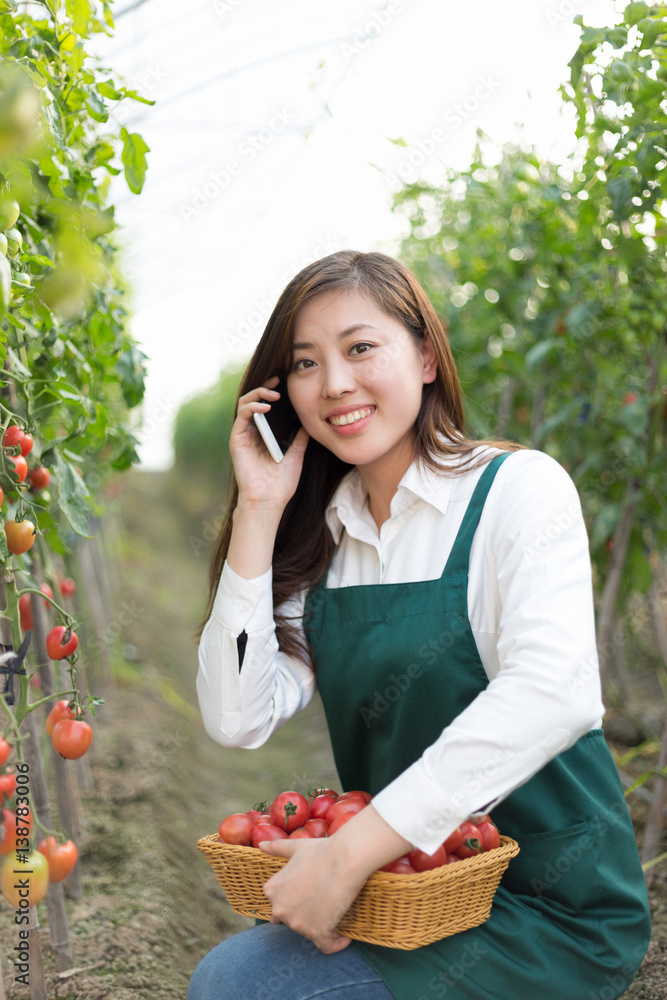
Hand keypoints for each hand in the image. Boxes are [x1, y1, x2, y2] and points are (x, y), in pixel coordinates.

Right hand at [229, 376, 308, 510]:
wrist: (269, 500)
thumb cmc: (281, 483)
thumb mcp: (296, 455)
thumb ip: (299, 439)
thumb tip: (308, 423)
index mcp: (265, 435)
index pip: (266, 407)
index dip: (273, 392)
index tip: (285, 382)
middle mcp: (253, 433)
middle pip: (254, 401)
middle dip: (265, 387)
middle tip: (278, 381)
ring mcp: (244, 435)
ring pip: (245, 403)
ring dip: (258, 394)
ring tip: (273, 394)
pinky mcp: (237, 440)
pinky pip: (241, 416)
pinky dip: (252, 407)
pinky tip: (265, 407)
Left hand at [259, 805, 411, 953]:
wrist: (344, 859)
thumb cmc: (321, 851)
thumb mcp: (295, 847)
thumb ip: (276, 848)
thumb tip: (261, 844)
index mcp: (272, 890)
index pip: (280, 904)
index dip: (295, 901)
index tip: (310, 895)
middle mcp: (279, 909)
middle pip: (292, 920)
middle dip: (306, 915)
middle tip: (323, 901)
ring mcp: (297, 923)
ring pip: (308, 932)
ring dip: (322, 927)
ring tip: (336, 913)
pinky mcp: (316, 932)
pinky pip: (326, 946)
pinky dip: (336, 943)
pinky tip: (345, 936)